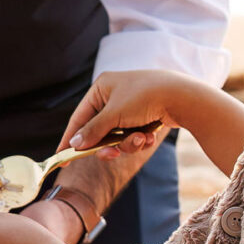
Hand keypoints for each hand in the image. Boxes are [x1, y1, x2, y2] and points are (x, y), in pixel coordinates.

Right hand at [60, 70, 176, 158]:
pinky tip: (151, 136)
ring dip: (128, 143)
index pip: (79, 117)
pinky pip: (133, 136)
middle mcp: (114, 95)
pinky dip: (140, 139)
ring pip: (118, 137)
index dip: (71, 138)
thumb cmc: (144, 97)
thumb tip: (74, 144)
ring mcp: (130, 107)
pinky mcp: (144, 117)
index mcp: (102, 87)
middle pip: (100, 130)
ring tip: (141, 138)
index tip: (61, 156)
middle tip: (111, 154)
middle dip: (108, 144)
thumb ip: (93, 131)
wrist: (182, 97)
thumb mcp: (114, 115)